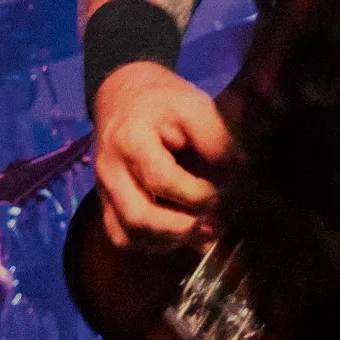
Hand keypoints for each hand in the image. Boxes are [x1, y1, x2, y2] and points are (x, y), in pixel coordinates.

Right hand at [92, 61, 232, 248]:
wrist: (124, 96)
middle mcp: (110, 170)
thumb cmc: (164, 102)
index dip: (196, 194)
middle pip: (138, 216)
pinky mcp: (106, 203)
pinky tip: (179, 234)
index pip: (161, 180)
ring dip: (169, 241)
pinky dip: (152, 243)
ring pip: (128, 235)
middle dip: (182, 228)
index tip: (221, 192)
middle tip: (213, 223)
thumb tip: (235, 182)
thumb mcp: (195, 106)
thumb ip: (216, 142)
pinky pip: (121, 237)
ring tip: (200, 231)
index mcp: (131, 139)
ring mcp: (104, 190)